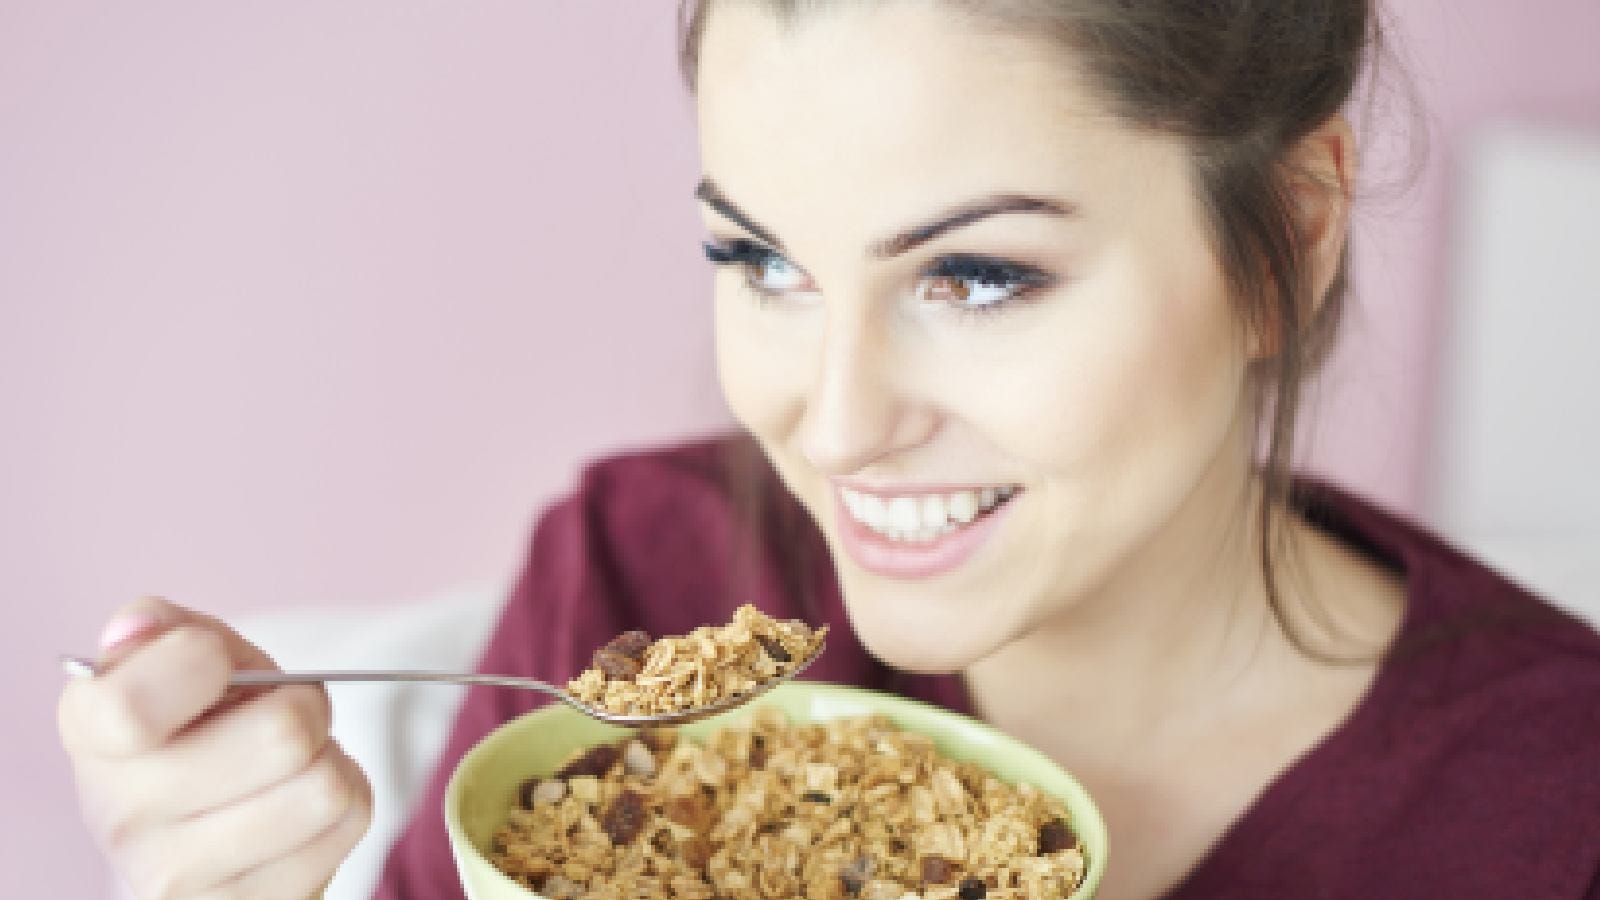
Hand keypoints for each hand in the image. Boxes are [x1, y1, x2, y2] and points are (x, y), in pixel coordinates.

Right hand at [58, 597, 372, 898]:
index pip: (135, 705)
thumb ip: (170, 629)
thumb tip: (142, 629)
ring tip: (288, 763)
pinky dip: (346, 796)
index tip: (214, 659)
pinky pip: (348, 821)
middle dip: (304, 705)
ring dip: (328, 757)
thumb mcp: (182, 657)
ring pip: (325, 786)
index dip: (201, 662)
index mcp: (91, 733)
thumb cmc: (200, 719)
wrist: (202, 819)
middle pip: (284, 734)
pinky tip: (297, 803)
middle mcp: (118, 814)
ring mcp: (176, 877)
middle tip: (276, 713)